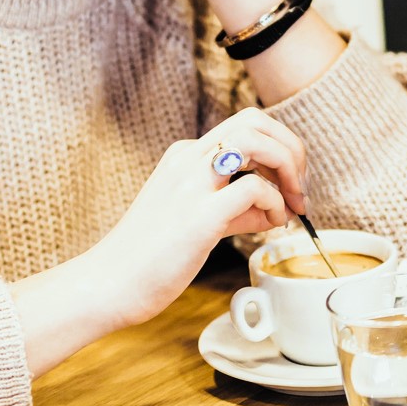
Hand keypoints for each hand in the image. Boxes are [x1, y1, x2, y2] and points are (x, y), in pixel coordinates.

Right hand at [82, 108, 309, 327]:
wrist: (108, 284)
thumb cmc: (149, 258)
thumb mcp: (196, 220)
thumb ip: (235, 209)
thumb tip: (274, 210)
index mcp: (184, 156)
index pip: (246, 126)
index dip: (280, 149)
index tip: (290, 186)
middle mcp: (187, 159)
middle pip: (255, 120)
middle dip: (291, 150)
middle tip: (298, 190)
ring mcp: (190, 183)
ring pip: (255, 140)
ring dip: (287, 168)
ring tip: (290, 204)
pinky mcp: (197, 214)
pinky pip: (253, 188)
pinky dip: (274, 203)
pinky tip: (270, 225)